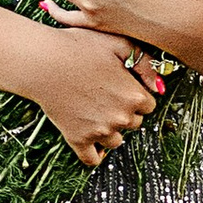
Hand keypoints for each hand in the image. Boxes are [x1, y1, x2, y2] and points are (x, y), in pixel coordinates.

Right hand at [31, 24, 168, 166]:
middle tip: (106, 96)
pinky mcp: (78, 140)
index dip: (136, 94)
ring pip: (116, 141)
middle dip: (125, 112)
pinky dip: (94, 154)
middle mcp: (121, 118)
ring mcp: (100, 131)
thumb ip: (145, 62)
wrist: (42, 61)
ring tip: (95, 112)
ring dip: (111, 130)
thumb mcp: (118, 42)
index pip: (149, 105)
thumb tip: (159, 85)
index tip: (122, 86)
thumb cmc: (78, 47)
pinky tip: (92, 143)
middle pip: (134, 123)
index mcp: (134, 96)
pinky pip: (92, 159)